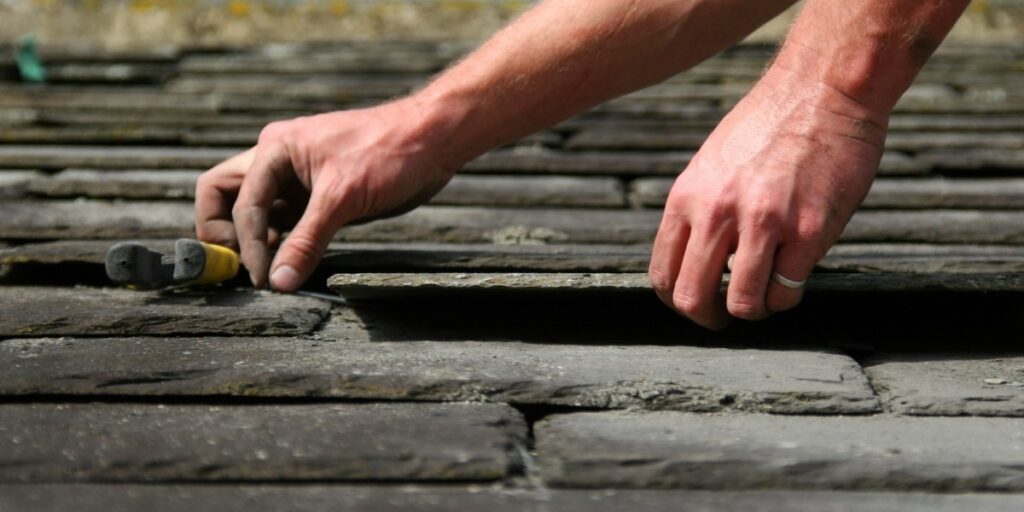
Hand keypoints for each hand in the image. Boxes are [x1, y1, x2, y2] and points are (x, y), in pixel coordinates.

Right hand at [195, 98, 456, 290]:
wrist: (433, 142)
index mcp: (274, 149)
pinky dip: (282, 243)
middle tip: (242, 267)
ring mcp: (296, 179)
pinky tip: (293, 264)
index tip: (263, 277)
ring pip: (255, 212)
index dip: (247, 243)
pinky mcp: (318, 196)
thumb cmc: (389, 153)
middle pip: (225, 196)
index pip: (241, 203)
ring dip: (255, 242)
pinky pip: (285, 222)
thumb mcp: (343, 198)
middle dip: (226, 232)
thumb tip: (279, 281)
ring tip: (270, 273)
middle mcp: (278, 161)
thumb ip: (307, 240)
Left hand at [649, 66, 887, 328]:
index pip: (662, 273)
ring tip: (767, 295)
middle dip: (708, 318)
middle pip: (692, 298)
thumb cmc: (770, 124)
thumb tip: (694, 257)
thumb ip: (699, 209)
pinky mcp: (808, 230)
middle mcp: (718, 212)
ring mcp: (763, 222)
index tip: (697, 303)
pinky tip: (794, 275)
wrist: (823, 88)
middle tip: (725, 316)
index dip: (676, 301)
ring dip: (754, 310)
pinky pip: (787, 291)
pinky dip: (789, 295)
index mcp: (687, 197)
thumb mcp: (712, 163)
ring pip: (743, 305)